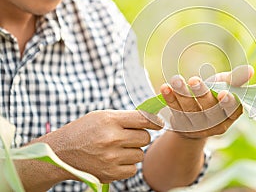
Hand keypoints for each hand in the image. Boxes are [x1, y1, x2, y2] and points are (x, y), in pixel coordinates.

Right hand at [34, 110, 162, 183]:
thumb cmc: (84, 131)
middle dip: (140, 137)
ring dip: (133, 152)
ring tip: (118, 148)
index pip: (143, 119)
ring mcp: (110, 158)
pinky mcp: (109, 173)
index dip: (154, 121)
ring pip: (140, 154)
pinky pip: (132, 169)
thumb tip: (152, 118)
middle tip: (128, 136)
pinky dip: (127, 165)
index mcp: (110, 120)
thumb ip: (126, 117)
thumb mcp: (102, 116)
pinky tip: (115, 159)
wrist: (61, 152)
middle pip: (145, 138)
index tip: (158, 123)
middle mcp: (111, 138)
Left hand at [159, 65, 253, 138]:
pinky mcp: (181, 127)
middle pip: (209, 110)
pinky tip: (165, 88)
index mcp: (231, 115)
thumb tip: (250, 70)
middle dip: (201, 94)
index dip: (228, 102)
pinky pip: (175, 112)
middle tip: (194, 80)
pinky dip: (170, 99)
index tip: (224, 93)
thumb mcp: (225, 86)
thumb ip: (236, 79)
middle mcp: (216, 124)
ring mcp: (197, 128)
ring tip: (176, 80)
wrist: (195, 116)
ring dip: (182, 94)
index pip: (232, 110)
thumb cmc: (214, 95)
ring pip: (190, 111)